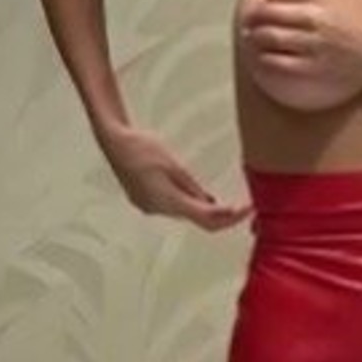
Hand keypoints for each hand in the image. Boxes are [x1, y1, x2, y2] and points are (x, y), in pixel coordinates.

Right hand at [98, 124, 252, 231]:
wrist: (113, 141)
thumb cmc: (141, 147)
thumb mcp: (173, 164)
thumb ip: (192, 186)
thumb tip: (210, 203)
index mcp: (168, 201)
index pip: (206, 218)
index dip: (231, 217)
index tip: (248, 208)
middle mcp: (158, 209)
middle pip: (197, 220)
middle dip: (222, 215)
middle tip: (244, 205)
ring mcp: (149, 206)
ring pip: (186, 214)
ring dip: (206, 210)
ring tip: (228, 201)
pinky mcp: (145, 200)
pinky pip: (174, 207)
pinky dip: (190, 204)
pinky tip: (199, 194)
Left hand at [240, 0, 361, 92]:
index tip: (260, 0)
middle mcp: (318, 19)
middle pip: (274, 15)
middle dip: (256, 18)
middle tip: (247, 21)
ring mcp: (316, 43)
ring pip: (274, 38)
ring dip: (258, 38)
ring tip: (250, 38)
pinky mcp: (316, 66)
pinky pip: (283, 62)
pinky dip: (268, 60)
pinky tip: (261, 60)